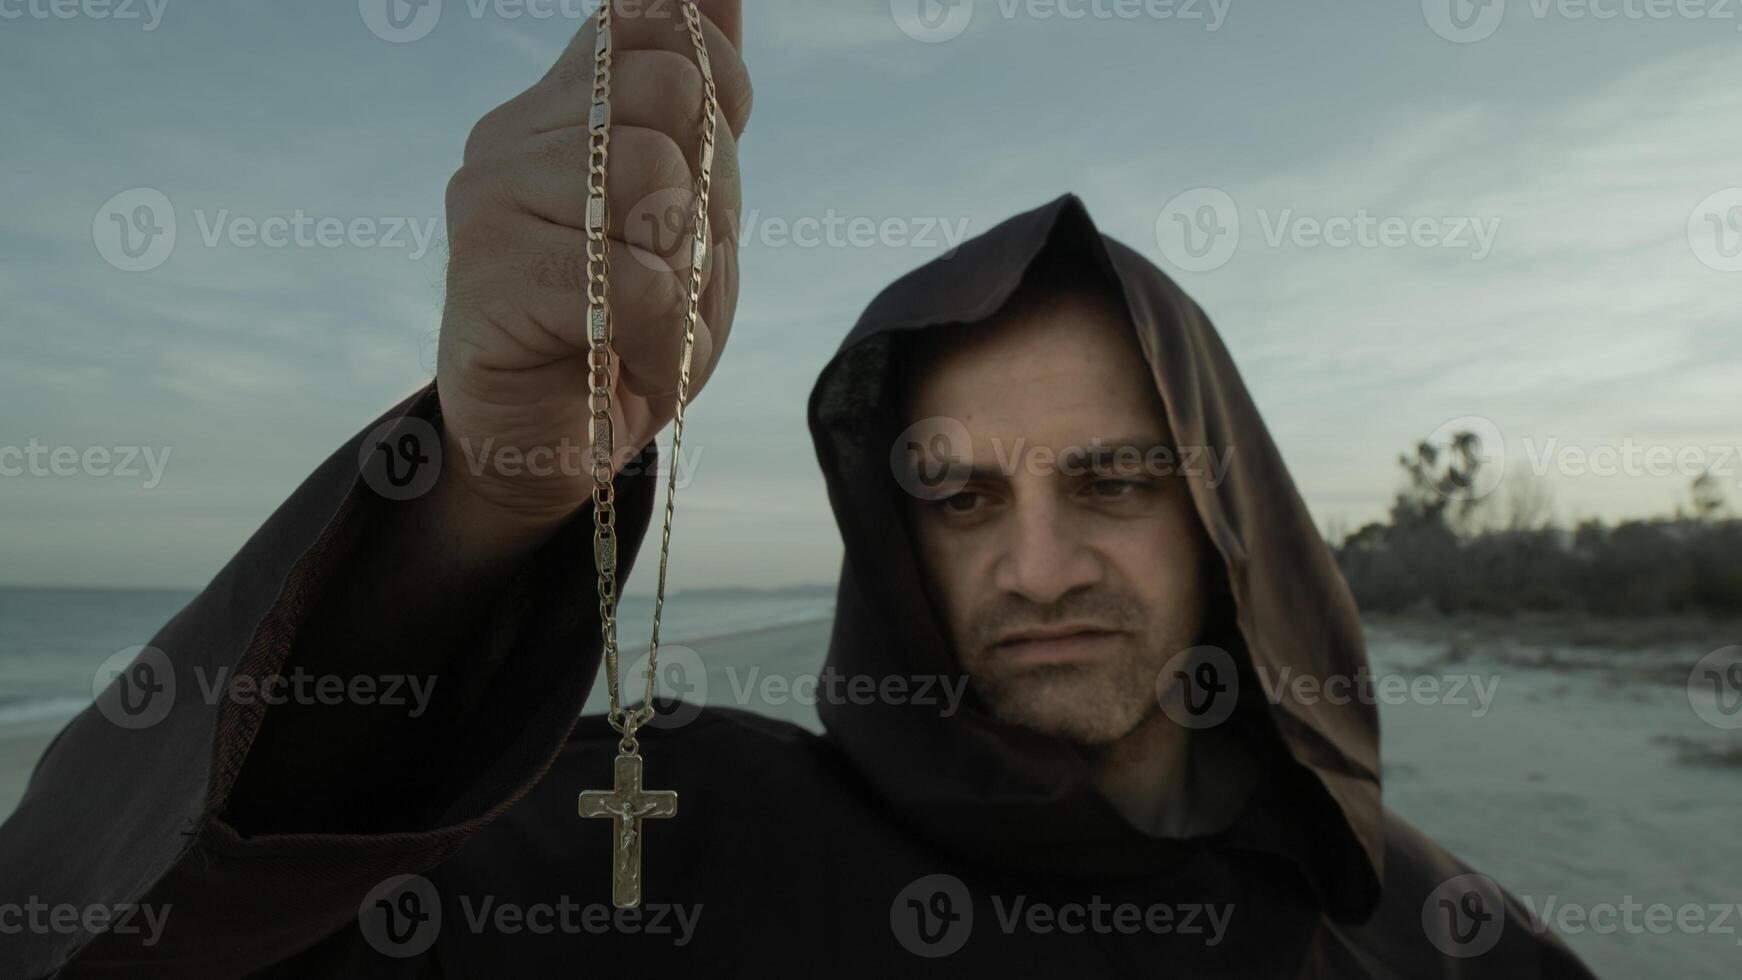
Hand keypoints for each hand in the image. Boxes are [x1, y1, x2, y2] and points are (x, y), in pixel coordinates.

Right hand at [435, 0, 749, 529]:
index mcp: (566, 103)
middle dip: (707, 192)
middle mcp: (515, 129)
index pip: (657, 25)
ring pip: (650, 178)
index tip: (701, 175)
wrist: (559, 438)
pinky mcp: (486, 270)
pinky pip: (630, 274)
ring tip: (640, 311)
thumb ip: (703, 93)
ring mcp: (490, 194)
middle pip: (668, 92)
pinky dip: (656, 324)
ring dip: (680, 267)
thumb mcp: (695, 204)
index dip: (716, 90)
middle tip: (668, 264)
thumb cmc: (630, 321)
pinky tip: (620, 348)